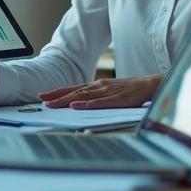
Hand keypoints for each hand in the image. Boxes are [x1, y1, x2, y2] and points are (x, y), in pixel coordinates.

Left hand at [38, 75, 162, 109]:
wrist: (150, 84)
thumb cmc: (129, 90)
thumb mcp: (110, 91)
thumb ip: (96, 96)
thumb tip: (79, 102)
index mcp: (96, 85)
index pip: (73, 88)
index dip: (57, 92)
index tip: (43, 96)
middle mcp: (99, 86)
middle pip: (74, 91)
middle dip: (56, 96)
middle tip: (41, 100)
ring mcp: (107, 92)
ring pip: (83, 95)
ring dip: (66, 100)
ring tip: (53, 104)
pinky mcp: (117, 99)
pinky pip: (100, 102)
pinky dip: (87, 104)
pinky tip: (77, 106)